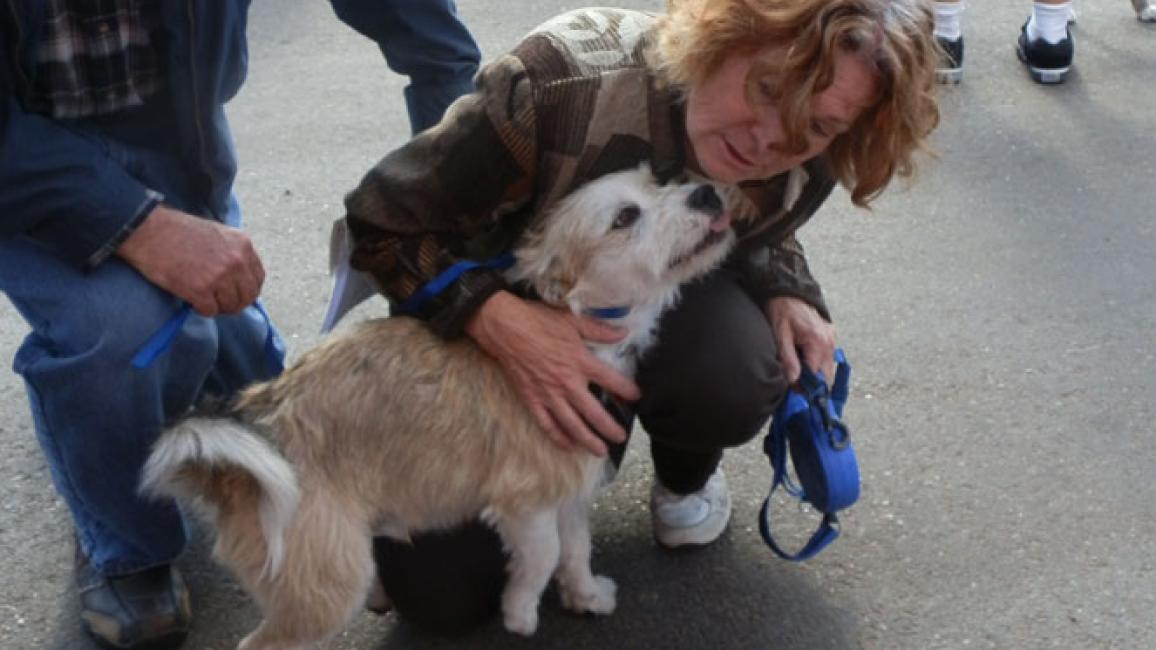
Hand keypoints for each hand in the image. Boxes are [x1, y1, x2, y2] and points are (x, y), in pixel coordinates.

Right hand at [116, 205, 265, 315]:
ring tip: (204, 298)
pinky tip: (192, 300)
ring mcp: (219, 276)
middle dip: (235, 303)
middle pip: (247, 296)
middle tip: (220, 303)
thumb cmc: (179, 231)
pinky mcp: (200, 290)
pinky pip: (210, 311)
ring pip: (230, 306)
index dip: (247, 290)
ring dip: (218, 307)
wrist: (150, 231)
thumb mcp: (218, 234)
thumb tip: (241, 278)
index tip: (236, 294)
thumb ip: (234, 253)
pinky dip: (201, 309)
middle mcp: (236, 261)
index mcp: (243, 245)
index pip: (258, 278)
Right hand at [465, 291, 641, 455]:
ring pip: (573, 425)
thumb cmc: (539, 321)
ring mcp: (549, 395)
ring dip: (588, 440)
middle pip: (595, 413)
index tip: (636, 397)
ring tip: (600, 451)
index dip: (627, 391)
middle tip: (621, 437)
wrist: (506, 329)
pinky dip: (559, 437)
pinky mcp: (532, 400)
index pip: (611, 381)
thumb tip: (623, 333)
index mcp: (581, 362)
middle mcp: (568, 383)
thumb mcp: (573, 321)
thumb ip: (599, 330)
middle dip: (610, 428)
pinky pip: (548, 424)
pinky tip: (569, 446)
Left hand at [766, 296, 836, 385]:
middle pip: (826, 375)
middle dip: (813, 385)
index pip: (817, 376)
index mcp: (818, 341)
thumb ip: (788, 358)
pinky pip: (828, 357)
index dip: (806, 387)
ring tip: (799, 376)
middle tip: (796, 389)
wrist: (788, 289)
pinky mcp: (830, 335)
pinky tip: (805, 363)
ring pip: (828, 368)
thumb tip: (794, 381)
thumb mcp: (780, 334)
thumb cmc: (781, 310)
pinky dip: (818, 364)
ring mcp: (832, 337)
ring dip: (816, 375)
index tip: (794, 394)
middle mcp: (829, 341)